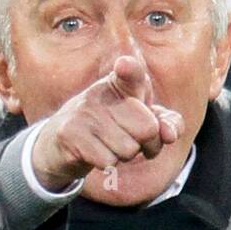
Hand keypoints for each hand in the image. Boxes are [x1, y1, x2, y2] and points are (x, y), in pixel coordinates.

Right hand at [30, 55, 183, 190]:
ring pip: (128, 149)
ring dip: (123, 156)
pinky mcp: (70, 134)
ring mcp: (84, 112)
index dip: (129, 70)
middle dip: (146, 145)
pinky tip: (94, 153)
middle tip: (131, 142)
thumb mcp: (141, 122)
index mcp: (120, 83)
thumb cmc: (109, 130)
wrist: (60, 145)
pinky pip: (108, 161)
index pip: (131, 73)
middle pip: (147, 128)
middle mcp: (100, 93)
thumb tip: (170, 135)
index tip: (123, 65)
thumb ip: (166, 124)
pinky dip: (106, 164)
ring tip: (108, 146)